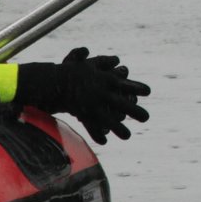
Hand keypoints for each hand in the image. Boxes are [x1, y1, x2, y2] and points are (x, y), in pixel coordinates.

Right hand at [18, 50, 150, 145]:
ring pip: (110, 119)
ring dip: (119, 128)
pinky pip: (92, 126)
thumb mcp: (88, 63)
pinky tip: (104, 141)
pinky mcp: (83, 114)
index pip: (126, 84)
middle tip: (146, 117)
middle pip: (123, 103)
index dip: (138, 88)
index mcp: (105, 79)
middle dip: (136, 111)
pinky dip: (97, 134)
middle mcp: (102, 92)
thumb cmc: (70, 71)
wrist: (52, 81)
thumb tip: (117, 60)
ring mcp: (93, 104)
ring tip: (128, 136)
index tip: (148, 92)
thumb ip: (103, 62)